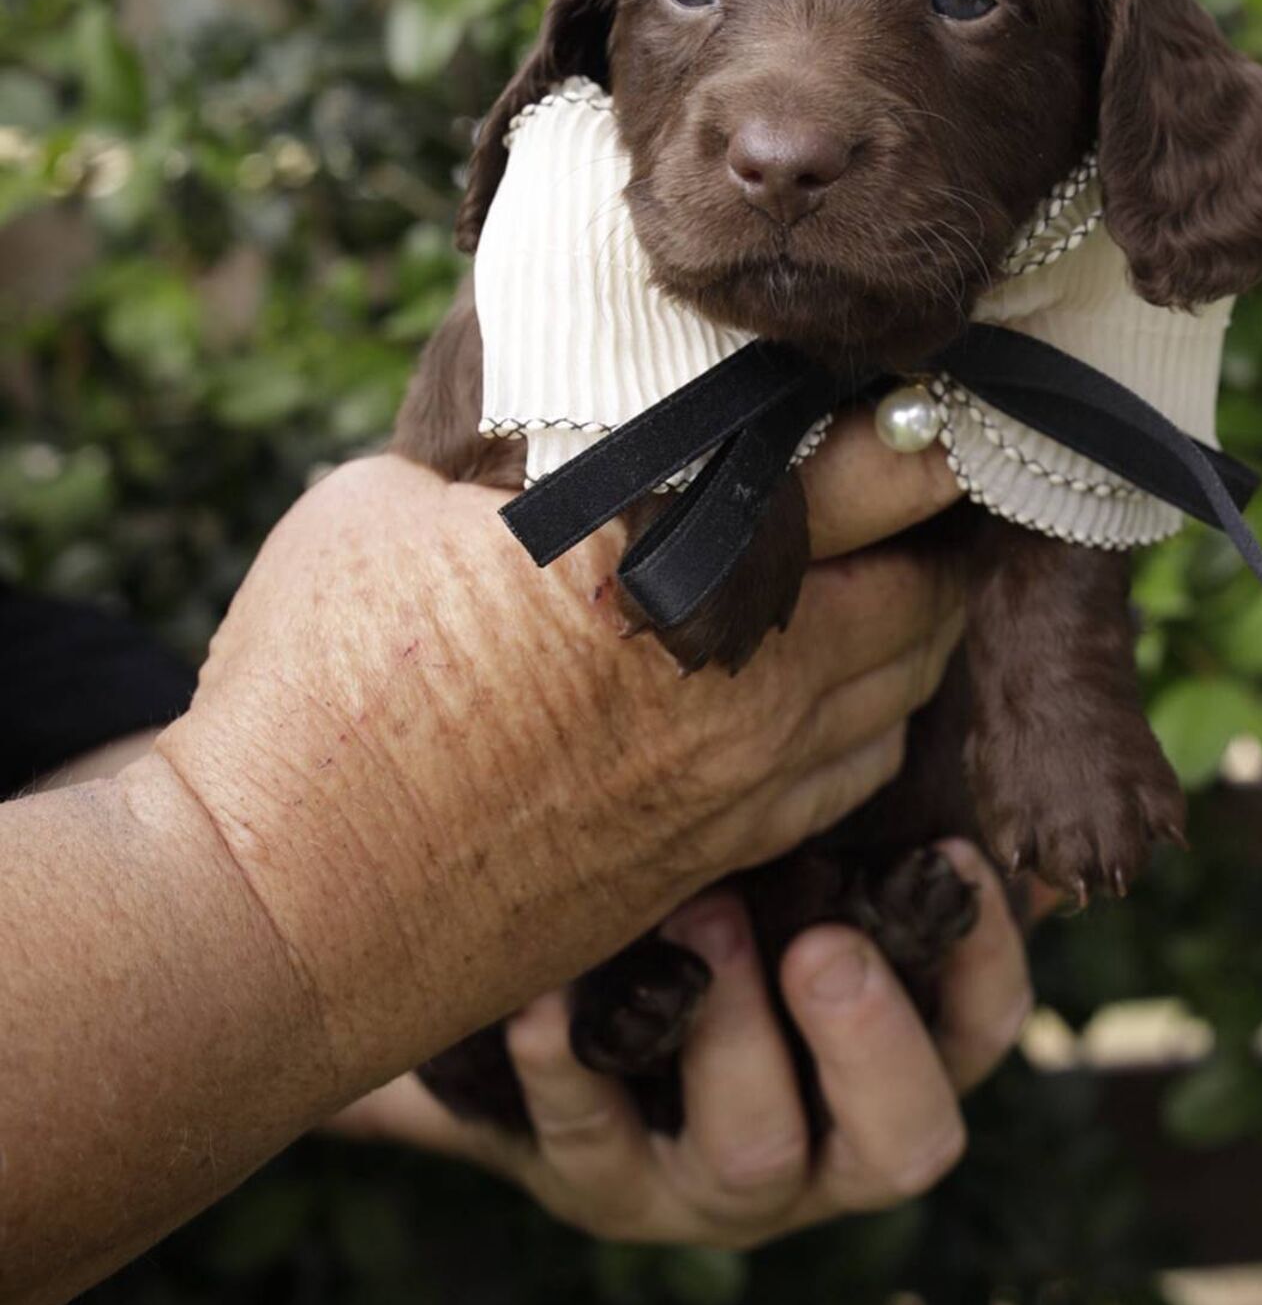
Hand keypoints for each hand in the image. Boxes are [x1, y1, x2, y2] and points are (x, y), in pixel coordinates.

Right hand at [153, 417, 964, 1096]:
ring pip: (904, 696)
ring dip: (913, 630)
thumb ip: (508, 459)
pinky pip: (849, 781)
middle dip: (936, 531)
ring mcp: (736, 781)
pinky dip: (867, 724)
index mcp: (671, 554)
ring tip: (888, 575)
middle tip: (914, 481)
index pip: (875, 473)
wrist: (280, 913)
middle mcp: (742, 672)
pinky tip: (832, 692)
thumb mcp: (395, 506)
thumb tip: (550, 426)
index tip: (931, 391)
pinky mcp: (707, 860)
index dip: (925, 427)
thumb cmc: (314, 686)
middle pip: (926, 593)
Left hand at [334, 842, 1028, 1246]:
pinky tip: (542, 1001)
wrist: (561, 1031)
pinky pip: (589, 1146)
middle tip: (824, 946)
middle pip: (904, 1143)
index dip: (983, 956)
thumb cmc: (714, 926)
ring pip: (756, 1152)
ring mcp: (714, 1185)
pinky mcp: (602, 1188)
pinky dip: (567, 1069)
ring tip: (700, 915)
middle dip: (868, 1039)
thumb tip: (938, 712)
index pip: (978, 1032)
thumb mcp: (795, 884)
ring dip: (733, 1032)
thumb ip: (862, 832)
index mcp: (894, 1067)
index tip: (951, 855)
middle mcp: (826, 1149)